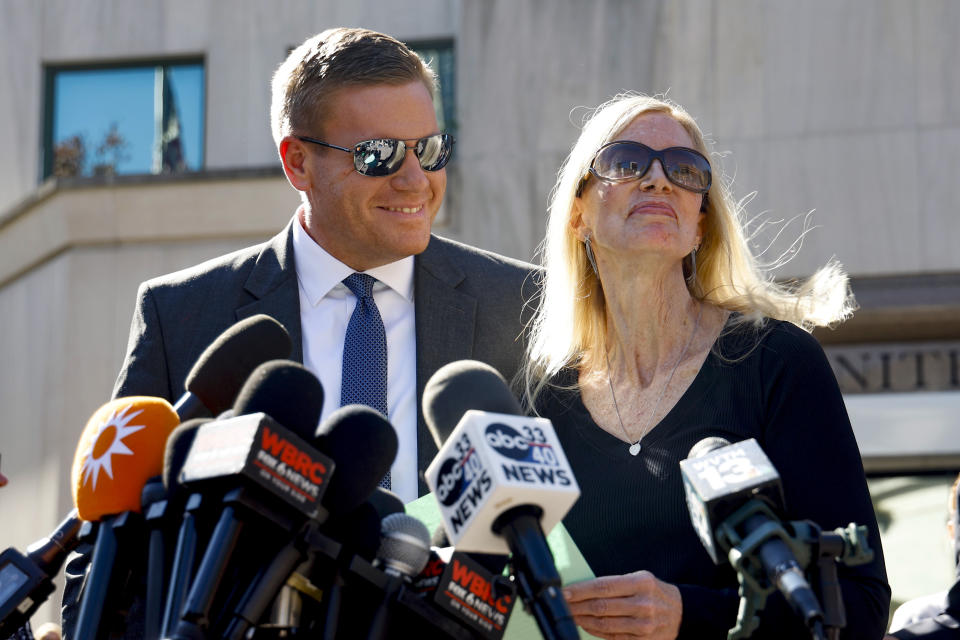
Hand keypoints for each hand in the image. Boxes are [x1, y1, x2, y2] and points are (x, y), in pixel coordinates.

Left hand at [563, 570, 681, 639]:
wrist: (681, 613)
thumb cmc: (654, 592)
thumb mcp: (640, 578)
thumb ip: (615, 583)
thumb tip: (584, 588)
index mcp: (641, 583)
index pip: (603, 586)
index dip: (580, 590)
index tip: (565, 592)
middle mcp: (643, 604)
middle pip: (601, 606)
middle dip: (577, 606)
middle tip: (562, 605)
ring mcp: (643, 624)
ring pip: (605, 623)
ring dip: (583, 620)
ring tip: (570, 615)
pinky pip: (613, 637)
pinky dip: (595, 631)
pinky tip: (585, 625)